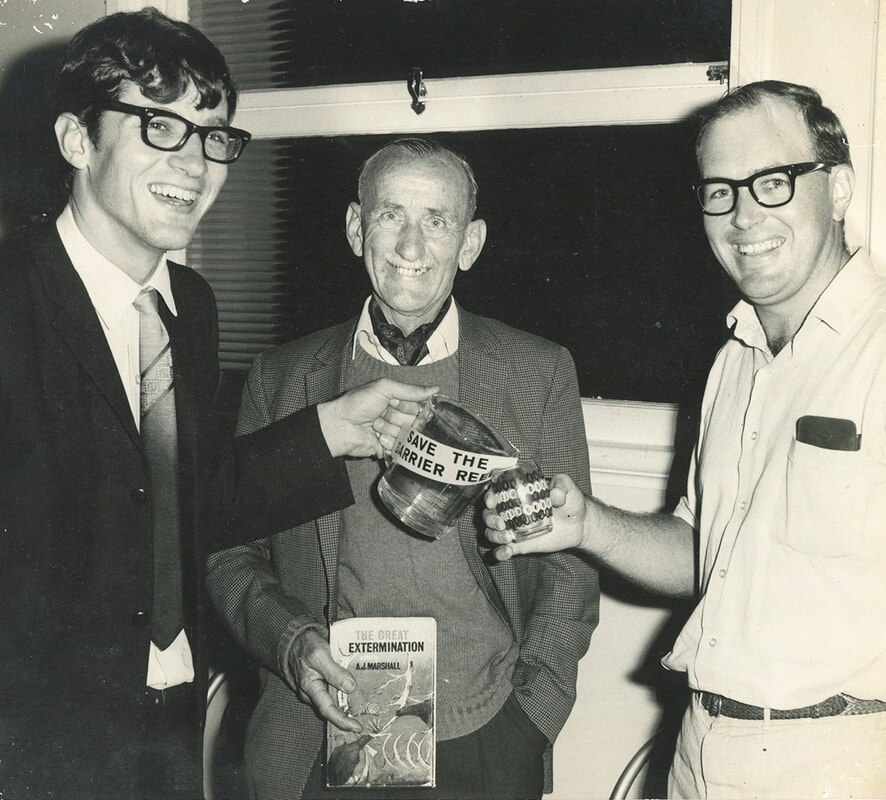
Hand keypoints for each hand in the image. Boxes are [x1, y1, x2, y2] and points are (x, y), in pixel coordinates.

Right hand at [288, 629, 362, 732]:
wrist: (295, 639)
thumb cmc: (305, 646)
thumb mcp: (319, 655)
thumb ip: (334, 671)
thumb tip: (350, 687)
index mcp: (310, 688)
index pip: (328, 710)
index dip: (342, 721)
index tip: (357, 727)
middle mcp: (313, 693)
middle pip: (332, 709)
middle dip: (348, 717)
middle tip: (366, 721)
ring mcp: (317, 688)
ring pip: (335, 700)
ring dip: (348, 705)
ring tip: (366, 708)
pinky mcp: (322, 682)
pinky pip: (334, 691)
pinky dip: (346, 693)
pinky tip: (359, 691)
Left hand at [317, 378, 437, 458]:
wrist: (339, 426)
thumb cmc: (357, 404)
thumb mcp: (384, 388)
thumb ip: (410, 390)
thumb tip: (435, 389)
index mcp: (393, 400)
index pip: (415, 405)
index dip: (414, 408)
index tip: (412, 408)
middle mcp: (392, 416)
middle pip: (412, 422)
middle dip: (402, 420)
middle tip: (386, 416)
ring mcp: (388, 433)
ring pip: (405, 437)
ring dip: (393, 432)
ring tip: (376, 427)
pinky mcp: (384, 448)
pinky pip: (398, 450)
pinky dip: (391, 446)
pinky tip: (379, 440)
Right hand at [483, 473, 587, 560]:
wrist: (580, 524)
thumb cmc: (570, 500)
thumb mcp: (567, 486)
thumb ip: (561, 485)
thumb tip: (554, 495)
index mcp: (518, 493)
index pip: (496, 492)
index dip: (489, 496)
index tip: (492, 501)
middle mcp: (511, 511)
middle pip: (489, 514)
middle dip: (490, 519)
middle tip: (501, 523)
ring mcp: (515, 529)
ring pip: (492, 532)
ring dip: (494, 535)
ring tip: (507, 537)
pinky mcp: (521, 545)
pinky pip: (504, 550)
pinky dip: (500, 553)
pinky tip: (507, 552)